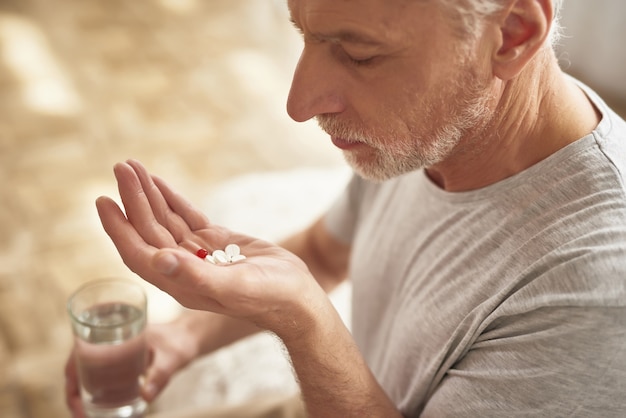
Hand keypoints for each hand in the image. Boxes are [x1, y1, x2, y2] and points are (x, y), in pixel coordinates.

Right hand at [65, 318, 200, 415]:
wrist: (190, 338)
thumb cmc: (182, 341)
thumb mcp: (173, 357)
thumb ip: (161, 374)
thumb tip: (145, 396)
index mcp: (114, 330)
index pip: (78, 351)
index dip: (72, 376)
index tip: (76, 398)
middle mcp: (108, 340)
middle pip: (77, 367)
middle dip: (74, 393)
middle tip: (82, 415)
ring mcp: (112, 353)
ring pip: (86, 375)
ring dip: (82, 395)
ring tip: (86, 416)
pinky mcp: (120, 364)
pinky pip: (99, 379)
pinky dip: (95, 395)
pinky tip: (98, 412)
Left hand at [96, 160, 326, 335]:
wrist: (295, 296)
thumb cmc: (269, 297)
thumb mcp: (234, 287)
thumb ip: (196, 276)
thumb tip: (158, 261)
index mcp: (181, 283)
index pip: (139, 253)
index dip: (118, 229)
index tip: (104, 201)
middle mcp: (183, 267)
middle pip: (149, 230)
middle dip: (133, 199)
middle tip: (121, 167)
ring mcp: (199, 253)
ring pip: (165, 220)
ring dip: (148, 195)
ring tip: (132, 167)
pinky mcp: (216, 241)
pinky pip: (186, 216)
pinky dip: (172, 199)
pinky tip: (158, 182)